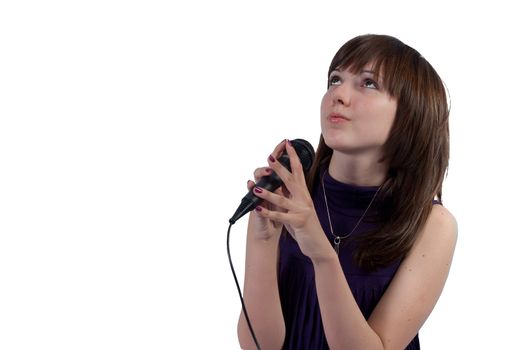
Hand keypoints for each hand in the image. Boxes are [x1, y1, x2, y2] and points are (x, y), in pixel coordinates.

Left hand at [253, 140, 332, 260]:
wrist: (318, 244)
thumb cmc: (306, 225)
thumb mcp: (298, 206)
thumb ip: (290, 195)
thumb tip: (279, 182)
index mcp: (303, 193)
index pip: (298, 170)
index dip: (293, 156)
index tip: (287, 143)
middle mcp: (304, 199)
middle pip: (291, 180)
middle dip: (279, 168)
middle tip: (269, 157)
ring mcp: (301, 210)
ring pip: (282, 199)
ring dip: (268, 192)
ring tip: (255, 187)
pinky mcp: (298, 222)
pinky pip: (280, 216)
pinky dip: (268, 212)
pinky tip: (258, 208)